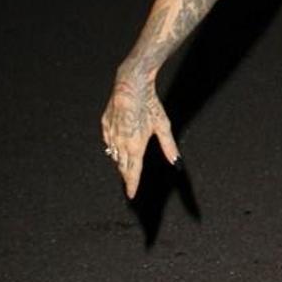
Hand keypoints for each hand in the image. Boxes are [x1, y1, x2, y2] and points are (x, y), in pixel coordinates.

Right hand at [100, 66, 179, 198]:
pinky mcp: (105, 126)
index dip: (132, 185)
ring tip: (126, 165)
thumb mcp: (163, 126)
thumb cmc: (149, 105)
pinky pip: (108, 142)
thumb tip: (176, 162)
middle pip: (122, 166)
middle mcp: (121, 144)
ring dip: (120, 162)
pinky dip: (114, 147)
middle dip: (127, 175)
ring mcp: (111, 135)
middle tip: (130, 182)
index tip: (131, 195)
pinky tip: (118, 146)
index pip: (132, 172)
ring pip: (114, 155)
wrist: (130, 86)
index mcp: (135, 147)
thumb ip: (169, 146)